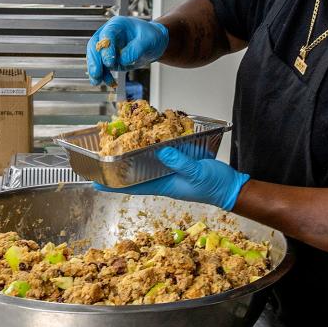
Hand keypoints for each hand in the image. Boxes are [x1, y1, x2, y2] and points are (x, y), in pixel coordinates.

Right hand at [87, 16, 168, 85]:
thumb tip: (123, 60)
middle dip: (94, 61)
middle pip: (95, 47)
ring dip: (96, 70)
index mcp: (117, 25)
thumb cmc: (151, 36)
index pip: (106, 35)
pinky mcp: (110, 59)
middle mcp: (108, 35)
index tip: (109, 62)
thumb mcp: (148, 40)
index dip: (106, 49)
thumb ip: (136, 49)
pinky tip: (106, 82)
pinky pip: (103, 67)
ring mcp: (108, 48)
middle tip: (96, 73)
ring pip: (96, 59)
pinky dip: (104, 75)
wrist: (154, 44)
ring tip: (97, 81)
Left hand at [95, 147, 249, 209]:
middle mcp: (163, 179)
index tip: (96, 181)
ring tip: (117, 146)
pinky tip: (147, 139)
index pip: (132, 186)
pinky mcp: (178, 164)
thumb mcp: (197, 173)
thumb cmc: (215, 185)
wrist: (232, 187)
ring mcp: (170, 172)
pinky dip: (152, 148)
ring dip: (132, 157)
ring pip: (145, 164)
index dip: (113, 183)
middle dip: (118, 168)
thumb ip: (180, 163)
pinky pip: (160, 156)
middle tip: (101, 157)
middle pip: (134, 174)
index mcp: (163, 185)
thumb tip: (162, 152)